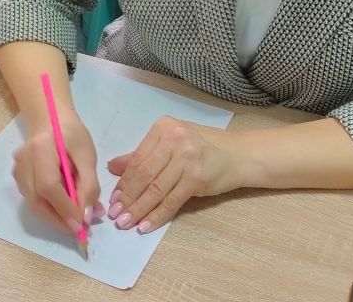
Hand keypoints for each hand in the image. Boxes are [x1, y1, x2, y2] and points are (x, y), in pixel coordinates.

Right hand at [12, 111, 105, 236]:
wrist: (51, 121)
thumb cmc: (72, 136)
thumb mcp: (87, 157)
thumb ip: (89, 186)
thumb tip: (86, 216)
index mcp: (41, 148)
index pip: (48, 185)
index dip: (64, 208)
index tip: (82, 225)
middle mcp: (23, 161)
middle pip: (38, 200)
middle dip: (61, 219)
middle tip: (82, 229)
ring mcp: (18, 171)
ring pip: (35, 204)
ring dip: (57, 217)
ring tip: (78, 219)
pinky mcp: (18, 179)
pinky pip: (34, 200)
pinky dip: (51, 210)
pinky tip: (66, 208)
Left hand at [106, 116, 247, 233]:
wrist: (240, 155)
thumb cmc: (203, 148)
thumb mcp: (172, 143)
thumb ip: (143, 154)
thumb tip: (112, 167)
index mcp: (164, 128)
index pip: (138, 158)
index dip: (124, 181)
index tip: (113, 198)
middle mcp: (175, 140)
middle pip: (144, 174)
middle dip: (127, 198)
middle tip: (115, 214)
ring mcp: (187, 159)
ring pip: (156, 189)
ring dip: (138, 209)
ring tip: (124, 222)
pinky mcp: (197, 179)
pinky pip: (171, 201)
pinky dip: (156, 215)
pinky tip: (145, 225)